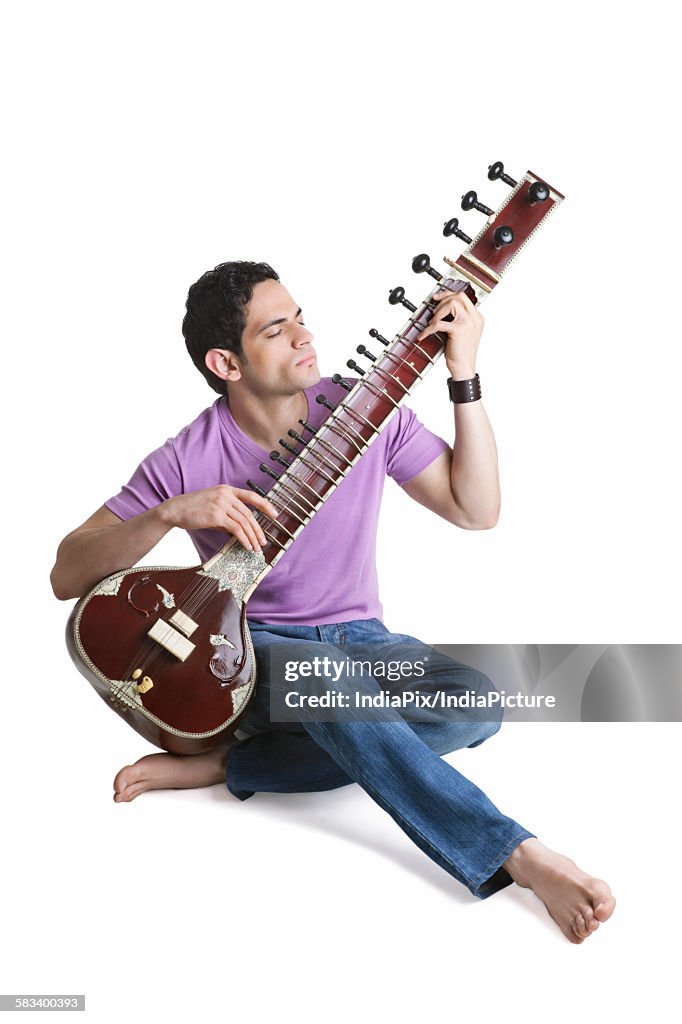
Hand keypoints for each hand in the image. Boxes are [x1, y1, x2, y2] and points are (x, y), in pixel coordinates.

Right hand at [160, 485, 278, 550]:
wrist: (175, 510)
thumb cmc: (193, 509)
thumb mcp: (213, 506)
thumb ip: (228, 515)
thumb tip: (239, 531)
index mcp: (227, 489)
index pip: (252, 496)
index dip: (265, 505)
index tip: (275, 514)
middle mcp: (226, 494)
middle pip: (249, 514)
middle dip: (258, 529)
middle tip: (263, 541)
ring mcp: (221, 504)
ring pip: (244, 522)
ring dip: (252, 537)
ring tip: (256, 547)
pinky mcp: (216, 515)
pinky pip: (236, 529)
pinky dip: (244, 539)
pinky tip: (247, 546)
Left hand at [416, 289, 484, 379]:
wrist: (464, 368)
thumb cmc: (461, 353)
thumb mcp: (463, 333)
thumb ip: (458, 320)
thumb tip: (442, 309)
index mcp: (477, 318)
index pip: (464, 297)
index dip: (448, 295)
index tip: (437, 298)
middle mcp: (475, 318)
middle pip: (459, 296)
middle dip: (443, 299)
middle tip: (433, 309)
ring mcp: (468, 323)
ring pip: (452, 304)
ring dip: (438, 312)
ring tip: (432, 323)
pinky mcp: (459, 330)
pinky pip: (439, 323)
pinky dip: (428, 329)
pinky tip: (424, 335)